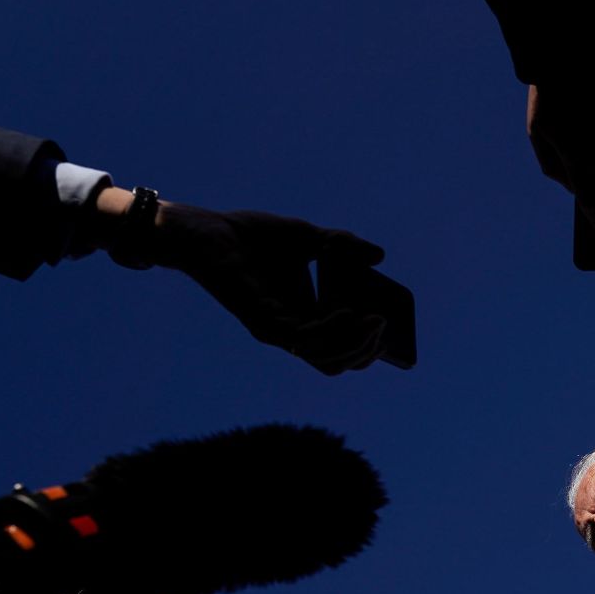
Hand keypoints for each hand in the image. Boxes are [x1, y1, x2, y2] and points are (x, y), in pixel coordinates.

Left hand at [151, 204, 397, 374]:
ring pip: (324, 361)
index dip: (369, 345)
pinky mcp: (261, 322)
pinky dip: (329, 331)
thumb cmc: (250, 236)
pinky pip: (302, 341)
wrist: (206, 230)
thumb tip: (379, 255)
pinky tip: (345, 312)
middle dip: (367, 350)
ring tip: (372, 321)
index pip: (342, 348)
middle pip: (337, 363)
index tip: (388, 323)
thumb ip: (342, 246)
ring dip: (354, 344)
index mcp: (304, 316)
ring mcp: (276, 329)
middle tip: (382, 324)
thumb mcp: (307, 236)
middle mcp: (292, 330)